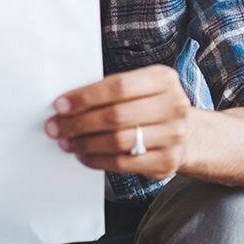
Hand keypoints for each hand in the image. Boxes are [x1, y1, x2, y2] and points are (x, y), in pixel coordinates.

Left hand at [46, 64, 192, 180]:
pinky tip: (83, 155)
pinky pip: (123, 163)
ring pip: (118, 141)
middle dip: (79, 123)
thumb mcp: (141, 87)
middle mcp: (173, 106)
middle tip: (55, 127)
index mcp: (163, 80)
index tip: (60, 105)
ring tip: (66, 142)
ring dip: (85, 143)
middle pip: (116, 116)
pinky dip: (97, 160)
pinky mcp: (166, 161)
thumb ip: (111, 92)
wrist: (189, 134)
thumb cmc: (151, 107)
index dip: (86, 97)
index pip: (118, 86)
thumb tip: (67, 106)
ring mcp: (173, 136)